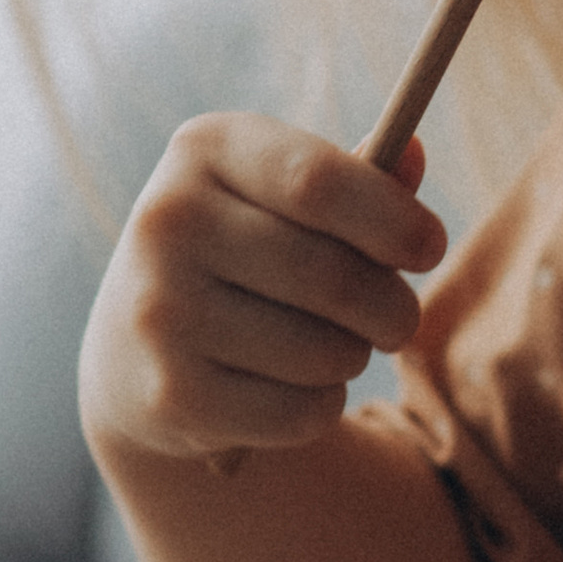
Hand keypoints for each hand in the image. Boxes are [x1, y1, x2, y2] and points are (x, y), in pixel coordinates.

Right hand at [79, 113, 446, 479]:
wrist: (133, 351)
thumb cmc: (243, 252)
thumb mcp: (282, 196)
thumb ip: (352, 179)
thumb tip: (413, 155)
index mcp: (204, 150)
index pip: (317, 180)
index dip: (392, 219)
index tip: (429, 248)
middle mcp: (167, 222)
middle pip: (333, 275)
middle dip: (392, 308)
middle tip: (397, 319)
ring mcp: (160, 311)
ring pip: (323, 351)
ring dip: (354, 358)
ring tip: (332, 348)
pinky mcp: (170, 394)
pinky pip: (299, 412)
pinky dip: (322, 407)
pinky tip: (294, 387)